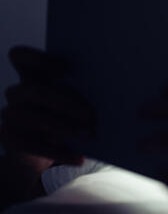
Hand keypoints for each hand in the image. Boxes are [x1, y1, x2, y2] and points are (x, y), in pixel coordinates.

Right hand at [0, 46, 96, 171]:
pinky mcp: (10, 139)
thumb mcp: (75, 102)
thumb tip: (111, 90)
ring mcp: (10, 115)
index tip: (67, 69)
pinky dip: (59, 152)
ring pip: (32, 117)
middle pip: (33, 90)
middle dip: (64, 102)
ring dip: (64, 127)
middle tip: (90, 114)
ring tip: (89, 135)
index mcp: (32, 76)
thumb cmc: (69, 117)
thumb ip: (83, 91)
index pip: (19, 56)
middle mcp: (17, 93)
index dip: (39, 58)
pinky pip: (33, 145)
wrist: (47, 149)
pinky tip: (79, 158)